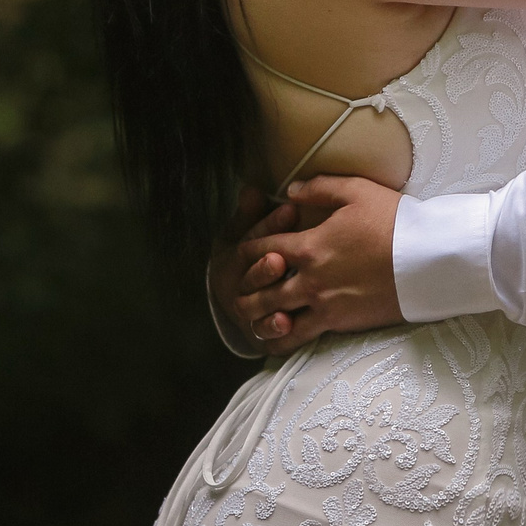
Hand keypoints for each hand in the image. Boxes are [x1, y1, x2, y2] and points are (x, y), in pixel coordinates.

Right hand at [210, 189, 300, 354]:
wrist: (235, 301)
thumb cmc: (245, 261)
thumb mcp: (241, 234)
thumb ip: (248, 214)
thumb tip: (251, 189)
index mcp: (235, 257)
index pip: (251, 239)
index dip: (269, 225)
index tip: (291, 210)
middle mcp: (238, 285)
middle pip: (249, 276)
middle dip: (263, 267)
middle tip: (279, 258)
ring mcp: (248, 312)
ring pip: (253, 307)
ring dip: (266, 299)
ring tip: (284, 297)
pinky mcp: (261, 335)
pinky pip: (264, 336)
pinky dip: (273, 332)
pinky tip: (287, 323)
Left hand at [232, 174, 405, 354]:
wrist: (428, 260)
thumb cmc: (395, 222)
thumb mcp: (357, 191)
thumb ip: (319, 189)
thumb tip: (289, 191)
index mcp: (309, 245)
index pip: (260, 250)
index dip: (245, 251)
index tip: (241, 252)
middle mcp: (309, 279)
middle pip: (260, 291)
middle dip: (243, 291)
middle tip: (237, 293)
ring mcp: (324, 305)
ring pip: (276, 321)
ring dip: (259, 320)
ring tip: (253, 319)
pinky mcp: (340, 324)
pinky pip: (301, 338)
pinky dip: (284, 339)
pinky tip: (280, 337)